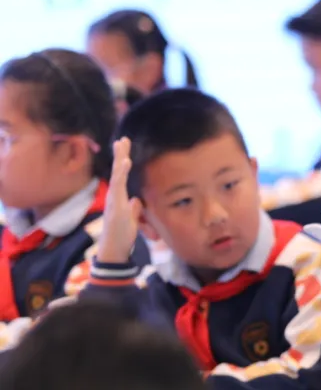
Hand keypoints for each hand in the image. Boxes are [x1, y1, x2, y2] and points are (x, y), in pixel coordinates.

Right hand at [97, 138, 143, 263]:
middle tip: (123, 139)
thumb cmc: (122, 236)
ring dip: (120, 159)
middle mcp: (114, 196)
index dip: (123, 162)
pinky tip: (126, 162)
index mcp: (119, 198)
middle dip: (120, 154)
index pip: (122, 176)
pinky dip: (122, 172)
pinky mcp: (115, 204)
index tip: (125, 147)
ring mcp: (114, 200)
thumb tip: (138, 201)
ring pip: (117, 175)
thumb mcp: (133, 220)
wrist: (114, 250)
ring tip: (123, 145)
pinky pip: (119, 185)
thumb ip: (134, 209)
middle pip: (118, 171)